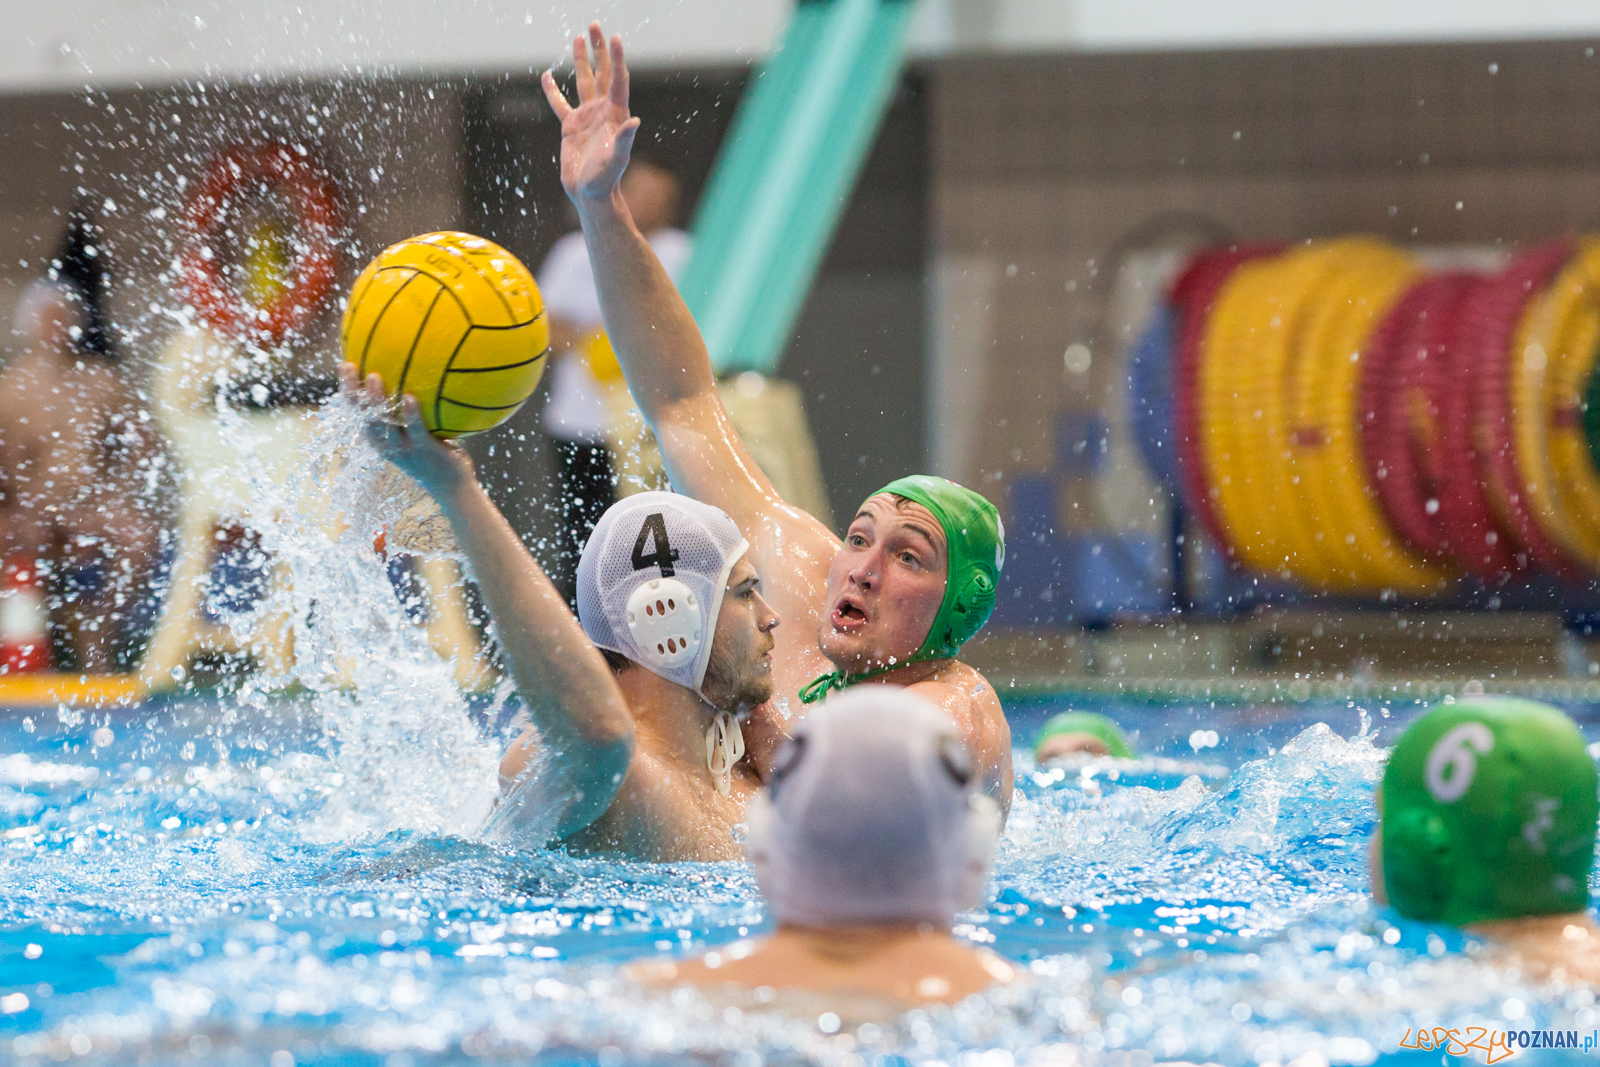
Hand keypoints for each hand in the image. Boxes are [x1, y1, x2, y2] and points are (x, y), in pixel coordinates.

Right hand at [338, 362, 472, 499]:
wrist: (453, 487)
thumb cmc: (436, 453)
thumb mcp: (417, 432)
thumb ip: (410, 411)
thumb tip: (415, 374)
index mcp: (381, 440)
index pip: (358, 413)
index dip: (348, 391)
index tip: (344, 365)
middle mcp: (387, 445)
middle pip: (363, 417)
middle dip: (352, 393)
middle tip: (348, 367)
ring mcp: (405, 450)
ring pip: (383, 424)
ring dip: (377, 401)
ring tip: (373, 377)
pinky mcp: (424, 451)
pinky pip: (415, 431)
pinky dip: (411, 415)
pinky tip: (410, 397)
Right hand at [541, 22, 640, 203]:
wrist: (590, 194)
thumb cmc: (606, 179)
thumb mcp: (616, 159)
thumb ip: (624, 140)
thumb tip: (634, 122)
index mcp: (615, 114)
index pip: (617, 80)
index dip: (616, 59)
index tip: (614, 37)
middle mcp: (602, 111)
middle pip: (601, 73)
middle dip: (599, 49)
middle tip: (595, 25)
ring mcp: (587, 117)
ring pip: (584, 82)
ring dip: (581, 60)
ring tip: (578, 38)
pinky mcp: (571, 127)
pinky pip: (560, 104)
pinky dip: (553, 91)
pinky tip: (547, 76)